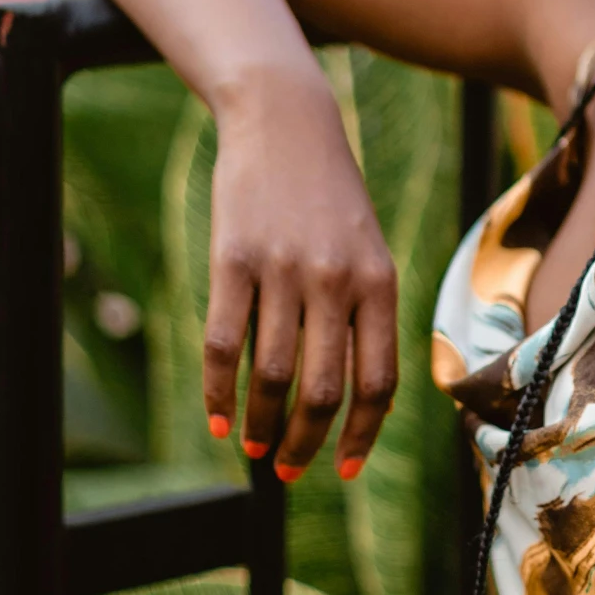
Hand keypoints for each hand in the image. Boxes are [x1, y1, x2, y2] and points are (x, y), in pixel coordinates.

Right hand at [201, 64, 398, 480]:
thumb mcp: (366, 249)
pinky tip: (215, 418)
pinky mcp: (234, 260)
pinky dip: (218, 392)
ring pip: (274, 375)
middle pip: (324, 390)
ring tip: (252, 447)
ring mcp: (284, 270)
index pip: (378, 381)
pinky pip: (224, 344)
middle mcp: (337, 281)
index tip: (342, 470)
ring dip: (261, 425)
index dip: (360, 434)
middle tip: (287, 469)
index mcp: (379, 283)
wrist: (285, 124)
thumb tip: (348, 396)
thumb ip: (363, 313)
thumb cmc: (328, 197)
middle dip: (306, 443)